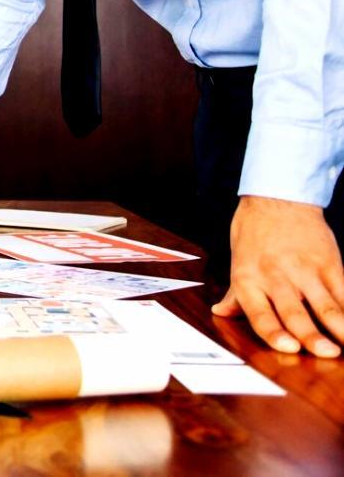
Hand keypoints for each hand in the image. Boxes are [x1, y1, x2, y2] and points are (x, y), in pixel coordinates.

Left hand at [212, 195, 343, 356]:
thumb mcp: (238, 261)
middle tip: (326, 354)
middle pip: (294, 312)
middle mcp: (276, 277)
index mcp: (248, 279)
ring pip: (325, 305)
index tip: (290, 348)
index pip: (259, 313)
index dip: (274, 332)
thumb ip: (236, 294)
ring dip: (340, 328)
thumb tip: (221, 313)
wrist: (278, 198)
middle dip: (311, 336)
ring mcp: (305, 270)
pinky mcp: (329, 263)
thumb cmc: (254, 232)